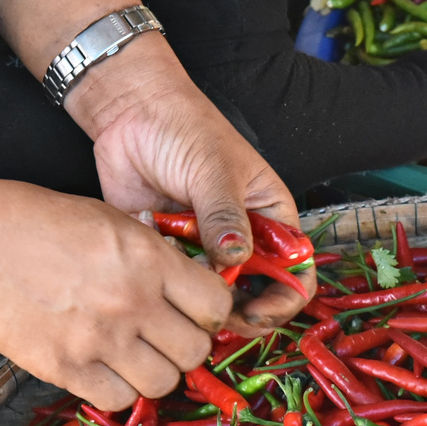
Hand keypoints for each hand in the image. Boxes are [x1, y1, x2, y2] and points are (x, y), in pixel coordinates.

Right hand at [0, 181, 233, 408]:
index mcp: (149, 259)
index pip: (216, 306)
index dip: (211, 314)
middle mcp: (132, 302)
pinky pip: (118, 400)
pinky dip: (117, 390)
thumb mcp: (112, 221)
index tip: (196, 313)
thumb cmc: (38, 224)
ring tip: (134, 356)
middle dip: (186, 347)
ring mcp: (100, 339)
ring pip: (164, 383)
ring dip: (155, 372)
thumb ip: (156, 257)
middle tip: (165, 338)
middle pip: (196, 352)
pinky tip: (104, 369)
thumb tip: (191, 288)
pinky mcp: (66, 368)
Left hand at [64, 35, 312, 332]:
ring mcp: (203, 247)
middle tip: (212, 315)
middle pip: (253, 294)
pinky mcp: (168, 249)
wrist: (130, 110)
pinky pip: (169, 278)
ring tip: (176, 282)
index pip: (295, 272)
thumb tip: (234, 261)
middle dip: (237, 311)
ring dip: (195, 295)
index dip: (282, 299)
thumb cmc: (186, 127)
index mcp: (270, 218)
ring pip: (210, 294)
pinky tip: (150, 242)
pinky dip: (160, 273)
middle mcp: (242, 239)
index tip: (256, 312)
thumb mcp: (215, 171)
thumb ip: (225, 218)